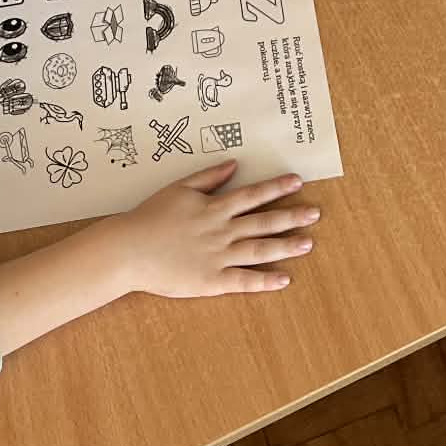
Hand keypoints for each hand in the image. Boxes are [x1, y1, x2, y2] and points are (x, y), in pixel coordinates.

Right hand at [111, 162, 318, 296]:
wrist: (129, 250)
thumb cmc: (151, 216)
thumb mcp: (179, 188)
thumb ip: (208, 177)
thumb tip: (233, 164)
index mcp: (215, 208)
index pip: (252, 195)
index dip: (276, 187)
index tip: (297, 181)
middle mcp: (222, 231)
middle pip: (263, 222)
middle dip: (291, 216)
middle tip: (315, 214)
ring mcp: (218, 257)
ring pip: (259, 250)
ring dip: (285, 246)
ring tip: (308, 243)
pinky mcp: (212, 281)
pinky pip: (244, 281)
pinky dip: (265, 281)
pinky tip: (284, 279)